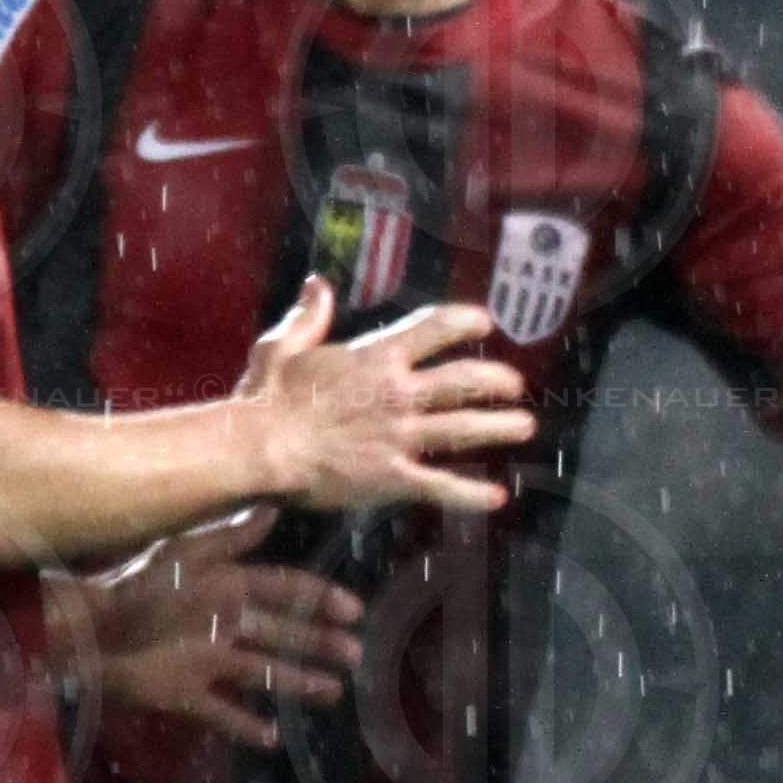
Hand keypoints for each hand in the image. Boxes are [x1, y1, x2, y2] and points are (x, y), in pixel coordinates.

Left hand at [83, 507, 362, 748]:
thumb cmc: (136, 591)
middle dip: (320, 644)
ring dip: (298, 683)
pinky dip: (244, 726)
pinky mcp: (186, 695)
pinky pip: (222, 713)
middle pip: (283, 634)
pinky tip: (271, 738)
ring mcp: (208, 661)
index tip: (354, 612)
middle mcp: (224, 624)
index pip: (285, 591)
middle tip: (356, 657)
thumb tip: (275, 507)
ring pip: (264, 673)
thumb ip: (231, 537)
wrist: (86, 636)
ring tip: (331, 694)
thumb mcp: (185, 557)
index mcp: (227, 587)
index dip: (320, 599)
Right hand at [240, 278, 533, 513]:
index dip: (465, 323)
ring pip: (464, 430)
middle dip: (497, 381)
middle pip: (464, 382)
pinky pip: (441, 486)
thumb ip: (307, 316)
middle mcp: (397, 394)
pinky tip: (497, 498)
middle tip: (515, 385)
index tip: (486, 324)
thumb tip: (317, 284)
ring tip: (524, 426)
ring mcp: (400, 436)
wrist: (259, 448)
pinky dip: (472, 494)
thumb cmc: (265, 398)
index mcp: (375, 358)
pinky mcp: (393, 477)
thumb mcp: (281, 346)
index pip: (434, 329)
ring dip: (499, 427)